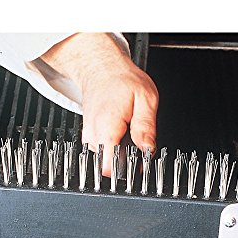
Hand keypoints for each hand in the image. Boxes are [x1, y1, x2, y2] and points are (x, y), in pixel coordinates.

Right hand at [40, 33, 158, 175]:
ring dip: (123, 152)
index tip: (140, 165)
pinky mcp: (89, 138)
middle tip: (140, 140)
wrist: (100, 68)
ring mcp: (89, 137)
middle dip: (129, 158)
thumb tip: (148, 151)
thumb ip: (146, 128)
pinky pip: (104, 151)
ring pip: (108, 159)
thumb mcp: (145, 98)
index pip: (109, 165)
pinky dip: (116, 146)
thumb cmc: (121, 80)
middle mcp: (93, 135)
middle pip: (111, 164)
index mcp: (107, 127)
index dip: (128, 169)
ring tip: (131, 131)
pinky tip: (122, 131)